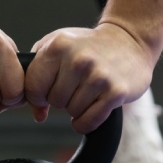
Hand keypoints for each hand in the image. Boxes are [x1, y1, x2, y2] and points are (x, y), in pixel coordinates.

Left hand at [24, 23, 153, 133]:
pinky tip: (92, 107)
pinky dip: (87, 122)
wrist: (129, 40)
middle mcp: (78, 60)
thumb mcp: (57, 47)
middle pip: (54, 101)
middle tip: (75, 86)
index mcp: (59, 46)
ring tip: (88, 90)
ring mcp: (98, 76)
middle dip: (61, 98)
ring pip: (72, 112)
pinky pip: (89, 122)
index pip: (33, 87)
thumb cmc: (87, 46)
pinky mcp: (116, 92)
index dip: (38, 94)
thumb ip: (37, 76)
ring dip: (77, 108)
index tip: (48, 89)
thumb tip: (38, 114)